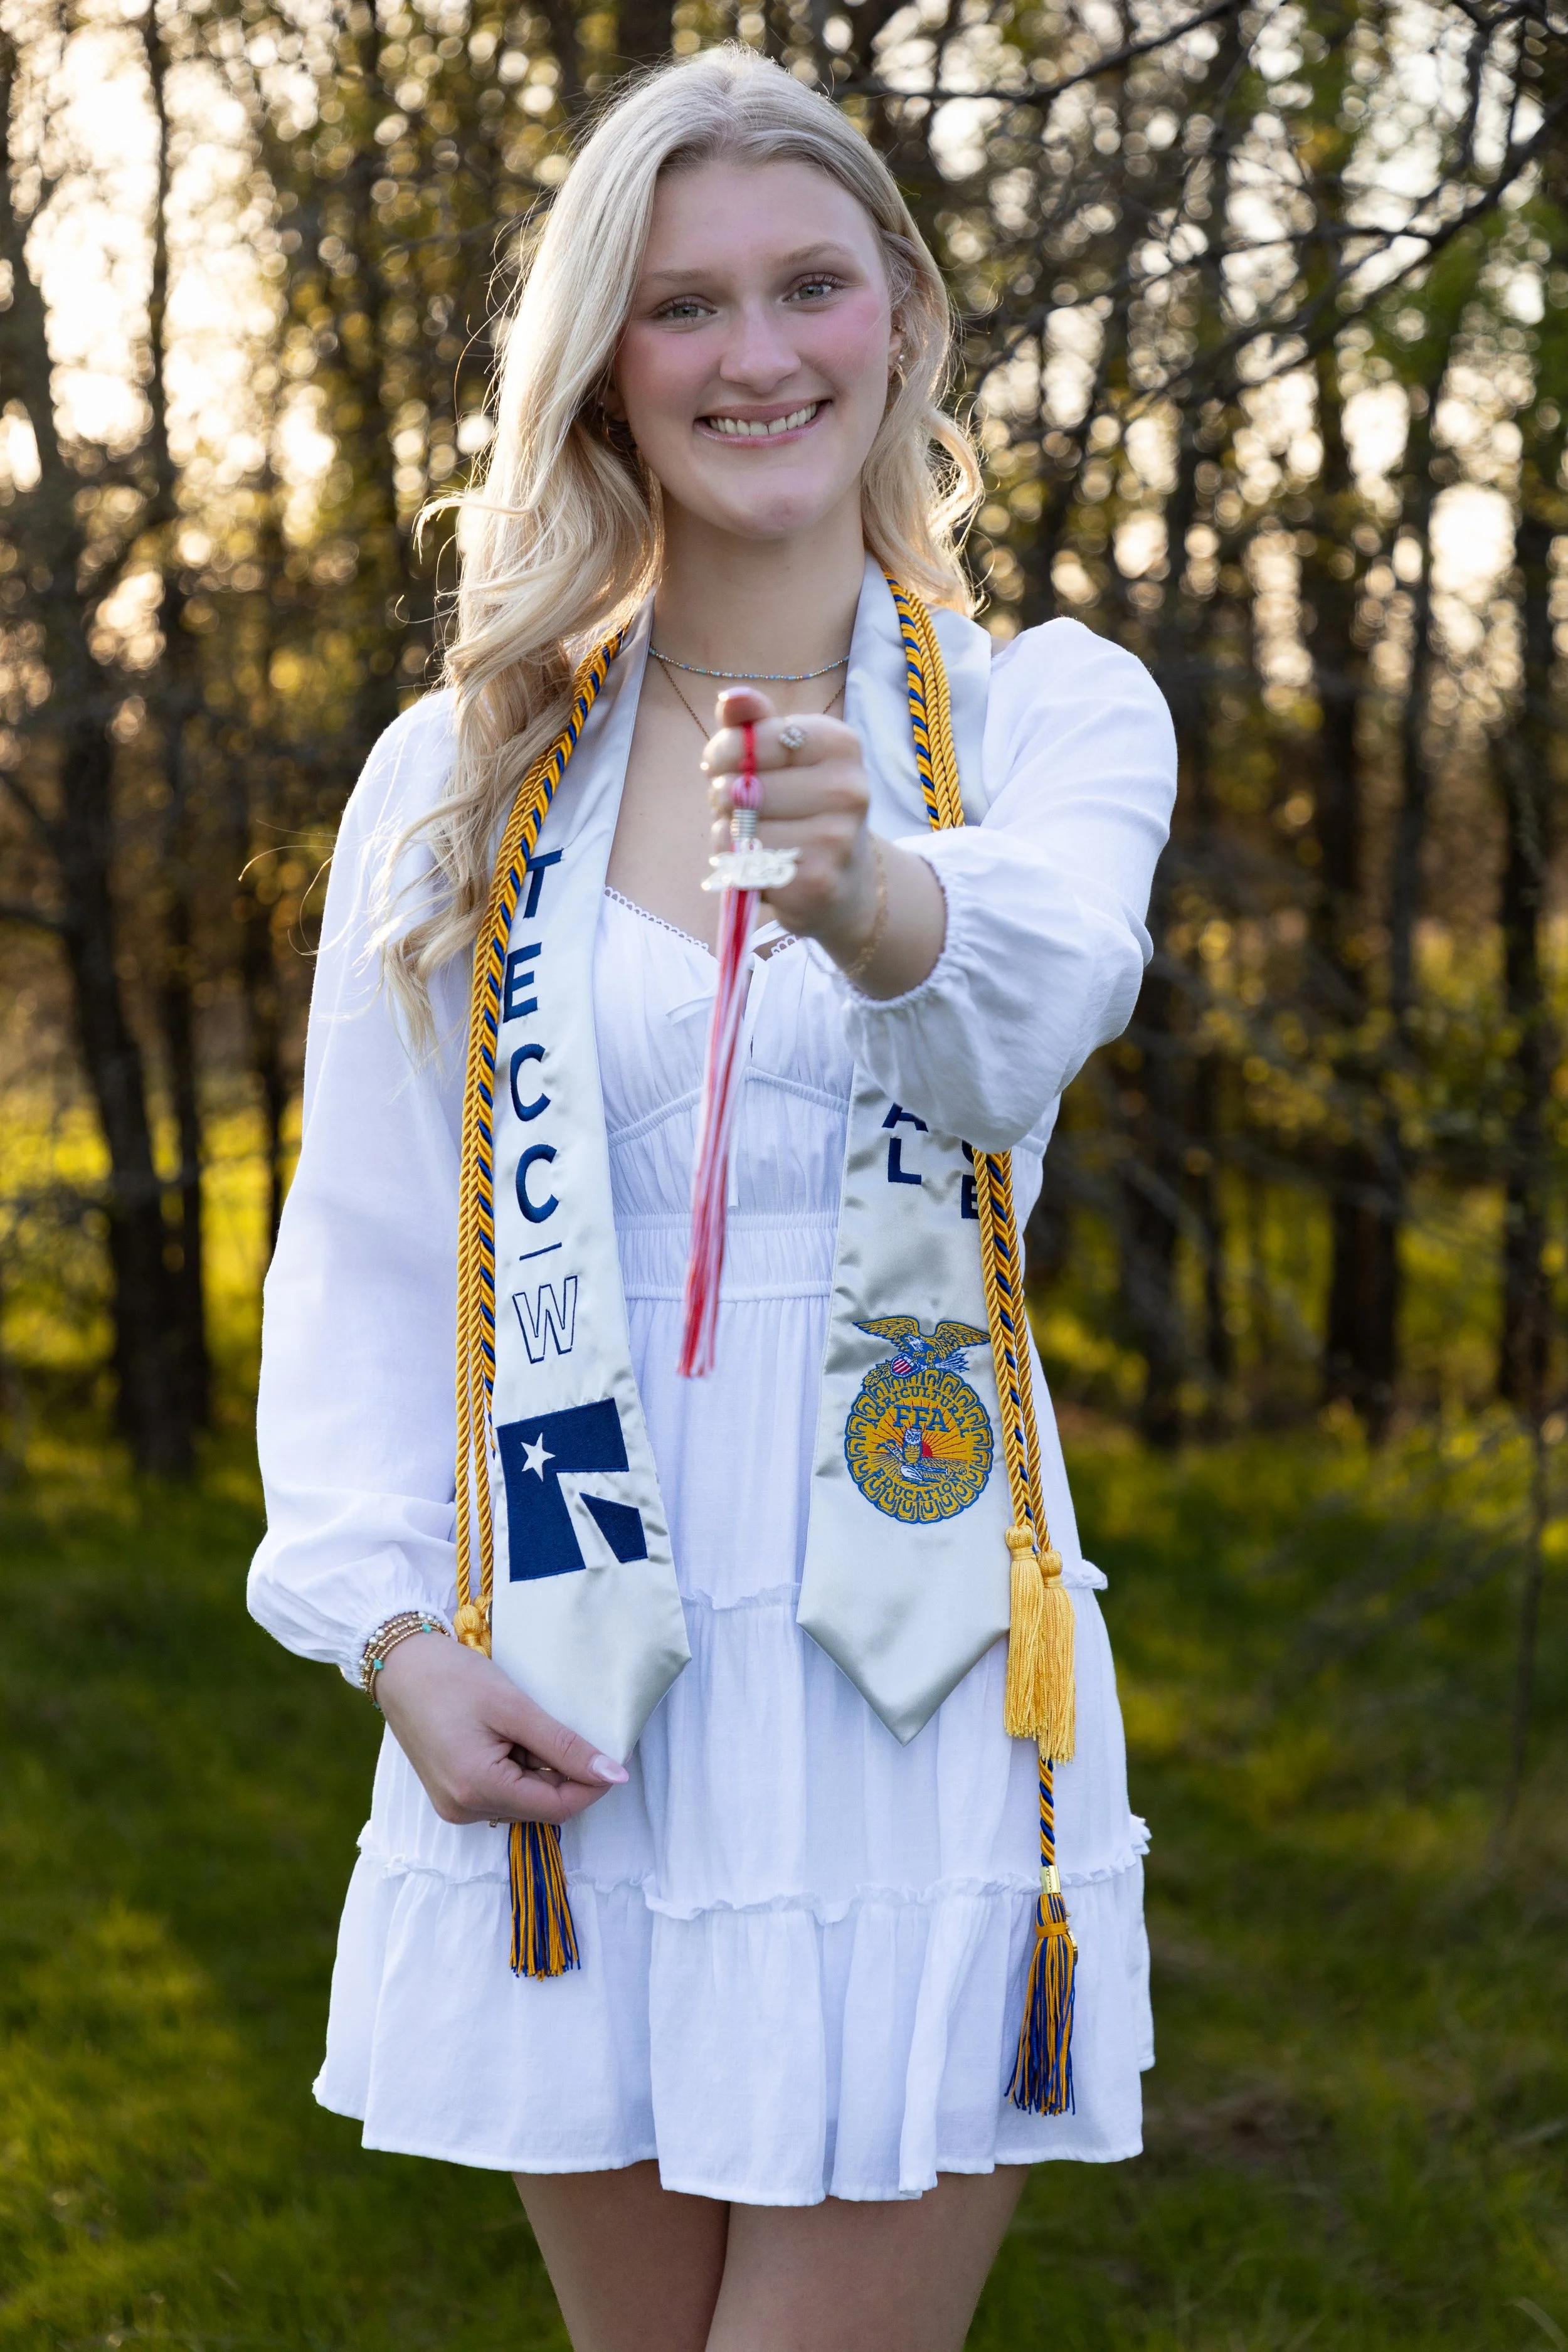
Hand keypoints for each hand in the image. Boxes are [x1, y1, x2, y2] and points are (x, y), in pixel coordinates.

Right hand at [373, 1632, 627, 1826]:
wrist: (399, 1665)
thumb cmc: (451, 1678)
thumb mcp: (514, 1708)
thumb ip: (565, 1746)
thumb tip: (615, 1776)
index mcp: (478, 1790)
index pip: (558, 1808)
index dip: (592, 1785)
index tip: (616, 1755)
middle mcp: (465, 1810)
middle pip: (541, 1806)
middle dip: (564, 1772)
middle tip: (567, 1725)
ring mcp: (456, 1805)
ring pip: (524, 1799)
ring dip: (540, 1768)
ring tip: (524, 1723)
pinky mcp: (453, 1794)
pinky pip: (502, 1791)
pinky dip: (519, 1767)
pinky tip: (510, 1734)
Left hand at [703, 687, 945, 997]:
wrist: (844, 878)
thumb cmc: (801, 806)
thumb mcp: (783, 756)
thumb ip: (754, 724)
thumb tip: (731, 699)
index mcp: (841, 745)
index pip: (755, 738)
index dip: (723, 753)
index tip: (723, 765)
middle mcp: (848, 789)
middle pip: (743, 786)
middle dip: (725, 797)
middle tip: (742, 808)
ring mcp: (836, 838)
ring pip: (739, 828)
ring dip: (729, 832)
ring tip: (754, 836)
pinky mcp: (816, 881)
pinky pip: (743, 864)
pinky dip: (736, 864)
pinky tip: (761, 864)